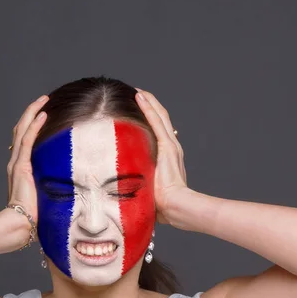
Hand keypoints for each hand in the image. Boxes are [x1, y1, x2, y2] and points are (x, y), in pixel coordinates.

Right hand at [6, 95, 48, 227]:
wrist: (21, 224)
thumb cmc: (35, 216)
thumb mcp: (46, 196)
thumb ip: (54, 186)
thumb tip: (74, 185)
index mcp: (21, 168)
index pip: (24, 139)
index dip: (32, 124)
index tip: (43, 113)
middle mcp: (16, 162)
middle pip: (21, 129)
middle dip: (32, 112)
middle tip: (44, 100)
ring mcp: (17, 163)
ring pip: (22, 130)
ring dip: (33, 112)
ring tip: (43, 100)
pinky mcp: (21, 167)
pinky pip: (27, 141)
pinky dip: (34, 126)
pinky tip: (42, 115)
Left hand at [134, 88, 187, 224]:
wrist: (175, 207)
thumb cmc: (160, 204)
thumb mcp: (147, 189)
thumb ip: (138, 183)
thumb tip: (121, 188)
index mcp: (167, 157)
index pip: (158, 133)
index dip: (149, 120)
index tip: (137, 111)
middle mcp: (171, 148)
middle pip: (160, 120)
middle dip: (149, 107)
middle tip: (137, 95)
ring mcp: (171, 145)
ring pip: (159, 116)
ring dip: (148, 101)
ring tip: (137, 91)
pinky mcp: (167, 146)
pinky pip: (156, 121)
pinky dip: (148, 107)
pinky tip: (139, 96)